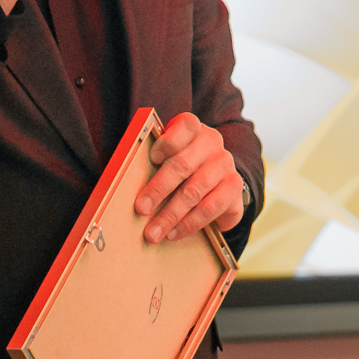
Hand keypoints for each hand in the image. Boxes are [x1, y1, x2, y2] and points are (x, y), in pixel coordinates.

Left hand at [134, 112, 245, 243]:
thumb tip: (124, 181)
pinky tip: (173, 233)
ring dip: (170, 214)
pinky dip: (188, 223)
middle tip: (140, 209)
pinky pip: (210, 209)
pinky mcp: (234, 189)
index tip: (152, 158)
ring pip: (194, 191)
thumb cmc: (182, 166)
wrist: (217, 181)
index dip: (168, 142)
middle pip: (183, 165)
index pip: (185, 126)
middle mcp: (212, 143)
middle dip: (158, 189)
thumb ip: (154, 161)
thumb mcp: (169, 157)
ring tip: (153, 232)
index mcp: (193, 129)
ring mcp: (225, 166)